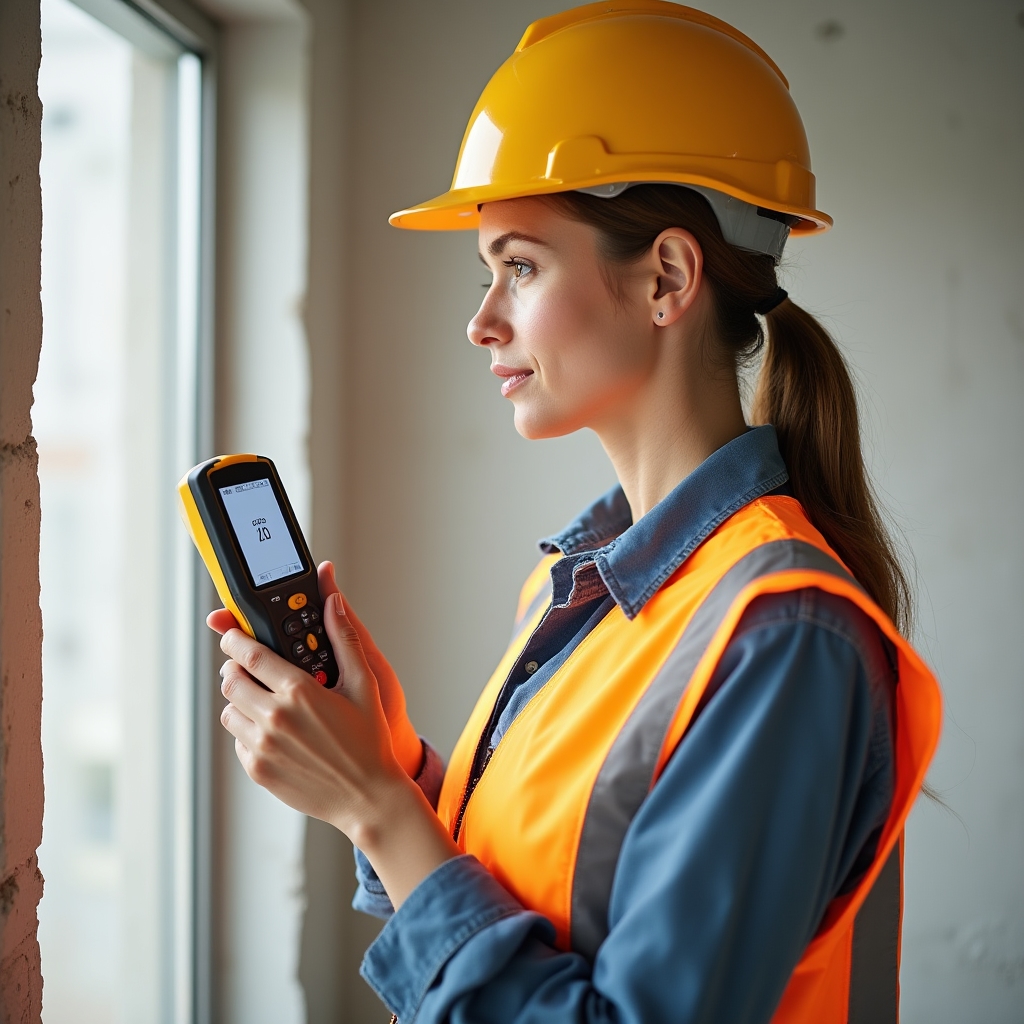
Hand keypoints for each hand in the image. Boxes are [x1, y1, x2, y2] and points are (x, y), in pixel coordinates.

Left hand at [216, 592, 457, 906]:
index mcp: (299, 691)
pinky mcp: (257, 770)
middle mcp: (275, 718)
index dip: (235, 639)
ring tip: (264, 701)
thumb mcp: (363, 684)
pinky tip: (274, 731)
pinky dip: (249, 731)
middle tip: (249, 667)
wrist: (367, 796)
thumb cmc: (370, 740)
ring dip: (240, 700)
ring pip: (230, 710)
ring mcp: (263, 746)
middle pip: (230, 680)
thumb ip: (344, 638)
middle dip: (236, 668)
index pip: (249, 653)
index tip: (232, 634)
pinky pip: (238, 740)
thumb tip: (334, 602)